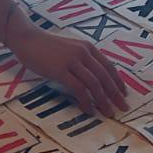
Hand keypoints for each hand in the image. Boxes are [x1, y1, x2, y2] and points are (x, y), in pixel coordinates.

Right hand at [9, 22, 126, 116]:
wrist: (29, 40)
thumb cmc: (48, 47)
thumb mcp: (71, 49)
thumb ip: (83, 60)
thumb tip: (95, 78)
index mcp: (88, 47)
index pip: (108, 66)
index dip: (118, 81)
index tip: (123, 94)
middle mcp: (84, 53)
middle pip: (104, 76)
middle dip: (115, 94)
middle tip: (122, 107)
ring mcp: (72, 61)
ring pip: (94, 83)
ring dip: (103, 100)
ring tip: (108, 113)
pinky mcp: (61, 70)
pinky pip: (78, 88)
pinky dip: (86, 101)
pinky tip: (88, 110)